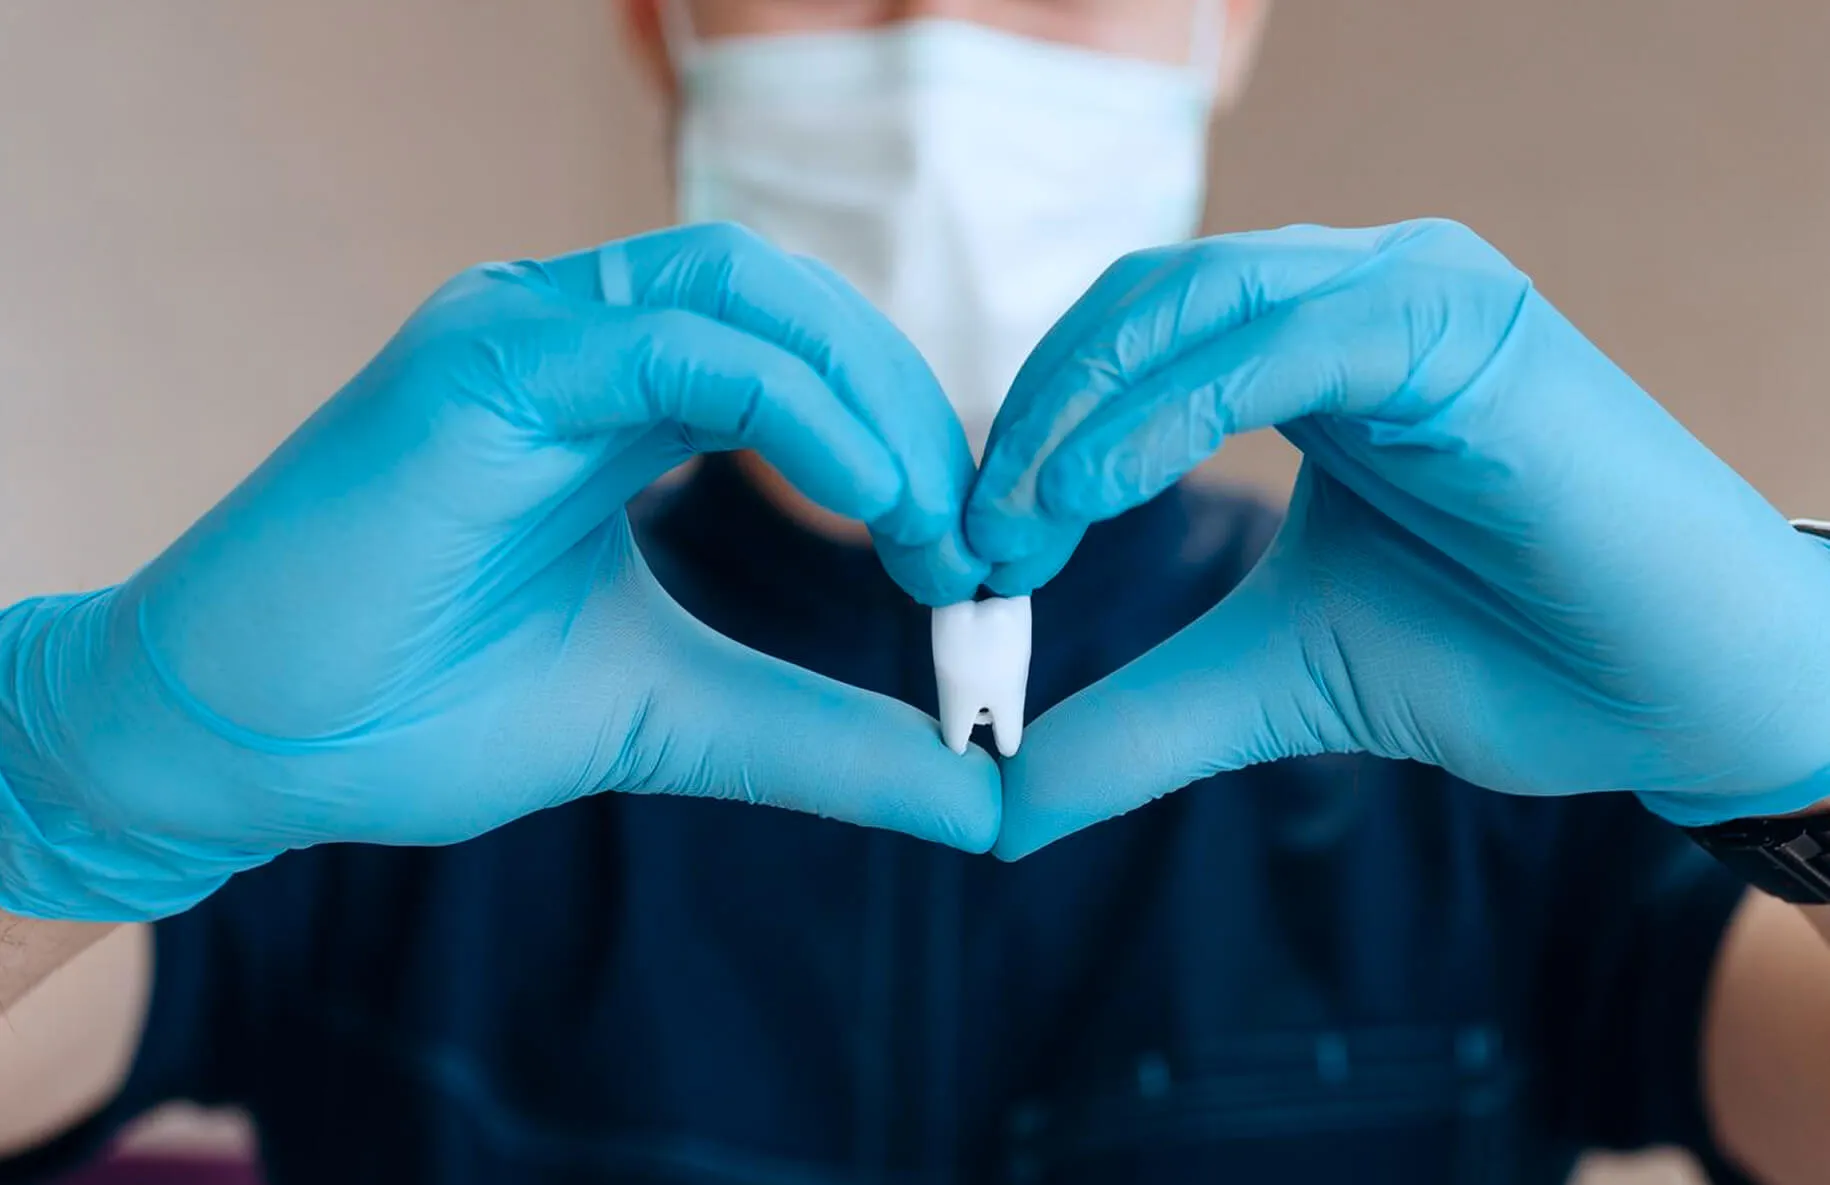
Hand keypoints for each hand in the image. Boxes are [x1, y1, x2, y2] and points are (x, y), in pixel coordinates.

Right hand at [0, 223, 998, 920]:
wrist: (236, 751)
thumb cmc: (417, 714)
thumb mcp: (669, 716)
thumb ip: (817, 736)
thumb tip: (980, 794)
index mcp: (617, 406)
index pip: (804, 361)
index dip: (910, 443)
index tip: (972, 572)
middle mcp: (574, 345)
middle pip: (798, 307)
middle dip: (913, 413)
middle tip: (976, 546)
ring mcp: (522, 337)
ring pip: (747, 290)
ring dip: (871, 395)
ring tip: (934, 526)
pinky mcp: (477, 362)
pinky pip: (676, 339)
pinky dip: (799, 401)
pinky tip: (873, 495)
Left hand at [968, 220, 1829, 858]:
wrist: (1680, 703)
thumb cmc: (1502, 665)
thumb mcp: (1273, 684)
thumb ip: (1138, 719)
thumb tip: (999, 804)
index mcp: (1311, 352)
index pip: (1126, 341)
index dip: (1032, 432)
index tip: (972, 553)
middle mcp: (1356, 297)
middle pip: (1139, 304)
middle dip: (1033, 418)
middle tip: (972, 545)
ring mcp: (1414, 295)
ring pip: (1195, 300)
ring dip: (1078, 411)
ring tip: (1016, 530)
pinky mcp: (1467, 327)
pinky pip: (1285, 336)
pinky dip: (1169, 406)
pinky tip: (1095, 495)